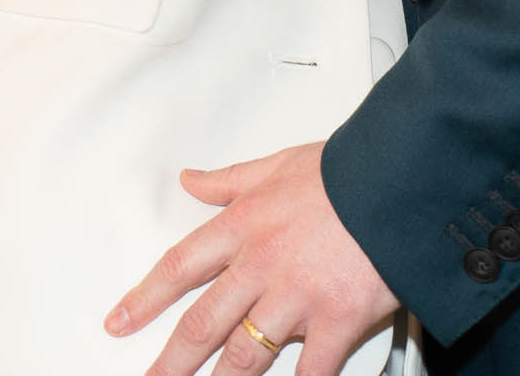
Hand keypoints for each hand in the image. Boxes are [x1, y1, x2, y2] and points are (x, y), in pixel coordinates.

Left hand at [106, 142, 398, 375]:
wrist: (399, 178)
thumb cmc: (345, 171)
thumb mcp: (275, 164)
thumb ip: (227, 180)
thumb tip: (190, 180)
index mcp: (242, 225)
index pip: (178, 268)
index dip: (143, 299)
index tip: (120, 321)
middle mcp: (261, 264)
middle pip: (202, 323)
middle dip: (171, 360)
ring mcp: (297, 296)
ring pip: (243, 354)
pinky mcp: (337, 318)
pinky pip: (310, 370)